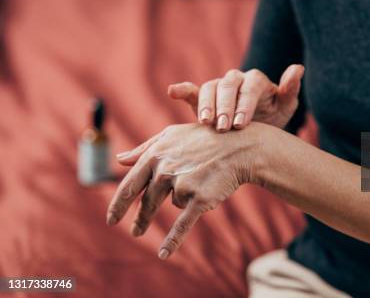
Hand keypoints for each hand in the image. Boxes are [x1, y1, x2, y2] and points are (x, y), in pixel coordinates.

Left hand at [106, 123, 262, 258]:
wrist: (240, 146)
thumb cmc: (205, 139)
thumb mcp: (171, 135)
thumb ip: (144, 148)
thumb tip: (119, 159)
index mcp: (155, 155)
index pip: (129, 185)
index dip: (118, 205)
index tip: (111, 219)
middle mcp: (166, 170)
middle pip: (147, 201)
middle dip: (140, 219)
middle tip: (135, 232)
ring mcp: (183, 184)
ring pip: (173, 203)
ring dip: (182, 203)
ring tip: (179, 212)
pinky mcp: (200, 199)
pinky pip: (182, 224)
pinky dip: (173, 240)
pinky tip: (164, 253)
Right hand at [167, 65, 303, 131]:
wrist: (257, 128)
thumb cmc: (273, 115)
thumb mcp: (286, 105)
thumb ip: (290, 89)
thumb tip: (298, 67)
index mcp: (255, 80)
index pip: (250, 86)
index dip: (245, 104)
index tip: (241, 124)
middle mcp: (236, 80)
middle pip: (228, 86)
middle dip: (225, 106)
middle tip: (223, 127)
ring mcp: (218, 88)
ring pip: (210, 88)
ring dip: (207, 104)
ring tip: (206, 123)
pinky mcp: (202, 98)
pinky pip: (191, 91)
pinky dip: (182, 89)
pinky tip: (173, 91)